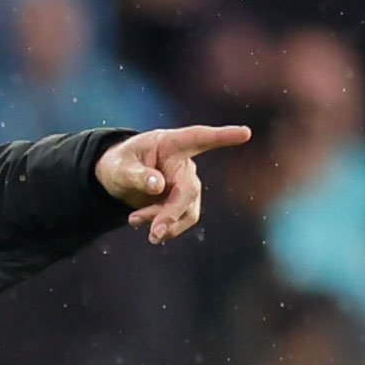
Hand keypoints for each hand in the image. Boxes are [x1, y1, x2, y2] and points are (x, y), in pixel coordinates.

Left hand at [94, 125, 251, 243]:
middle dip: (172, 212)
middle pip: (189, 189)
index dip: (222, 136)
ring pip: (186, 208)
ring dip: (164, 221)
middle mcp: (184, 164)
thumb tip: (158, 185)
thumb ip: (137, 175)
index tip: (246, 132)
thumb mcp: (119, 167)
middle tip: (155, 232)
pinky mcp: (184, 202)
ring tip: (133, 221)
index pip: (199, 137)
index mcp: (170, 144)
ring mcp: (186, 184)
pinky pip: (182, 219)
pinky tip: (149, 231)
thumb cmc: (119, 164)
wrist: (118, 180)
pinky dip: (167, 227)